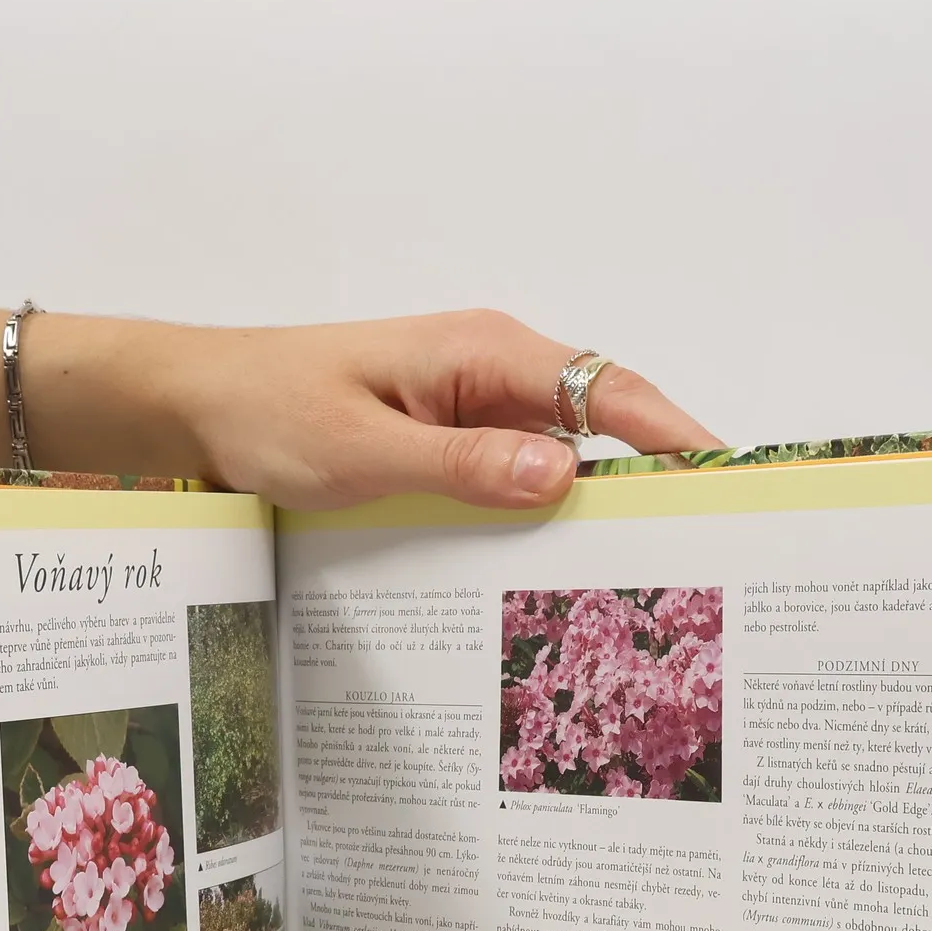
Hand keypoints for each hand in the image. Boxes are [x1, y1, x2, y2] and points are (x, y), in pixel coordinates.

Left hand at [0, 306, 719, 507]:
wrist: (199, 405)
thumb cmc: (269, 410)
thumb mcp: (362, 449)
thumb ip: (463, 464)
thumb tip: (563, 476)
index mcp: (485, 352)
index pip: (611, 389)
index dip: (678, 435)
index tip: (731, 479)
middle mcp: (494, 372)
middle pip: (603, 426)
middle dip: (653, 483)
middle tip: (700, 556)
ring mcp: (475, 408)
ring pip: (561, 459)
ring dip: (593, 510)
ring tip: (640, 578)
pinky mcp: (452, 441)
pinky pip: (516, 478)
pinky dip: (539, 518)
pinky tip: (549, 570)